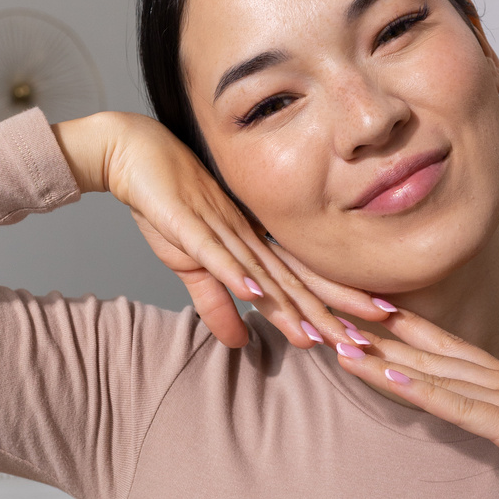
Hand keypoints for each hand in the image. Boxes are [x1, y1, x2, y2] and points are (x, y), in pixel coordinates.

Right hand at [52, 111, 394, 349]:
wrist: (132, 154)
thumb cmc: (165, 205)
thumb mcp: (190, 265)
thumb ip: (216, 304)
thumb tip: (238, 344)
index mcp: (252, 246)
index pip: (299, 283)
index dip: (331, 308)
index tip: (365, 334)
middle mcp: (247, 238)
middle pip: (295, 281)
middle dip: (330, 311)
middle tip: (366, 340)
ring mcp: (220, 229)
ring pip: (263, 273)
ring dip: (291, 305)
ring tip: (319, 333)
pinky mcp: (188, 224)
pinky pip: (215, 252)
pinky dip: (235, 273)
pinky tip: (255, 292)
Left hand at [333, 309, 498, 476]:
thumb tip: (482, 409)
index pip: (440, 343)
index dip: (399, 325)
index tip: (359, 305)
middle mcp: (495, 377)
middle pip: (424, 351)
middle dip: (374, 336)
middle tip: (327, 313)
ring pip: (432, 373)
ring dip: (384, 359)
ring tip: (340, 342)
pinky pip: (460, 407)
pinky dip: (425, 393)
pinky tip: (395, 381)